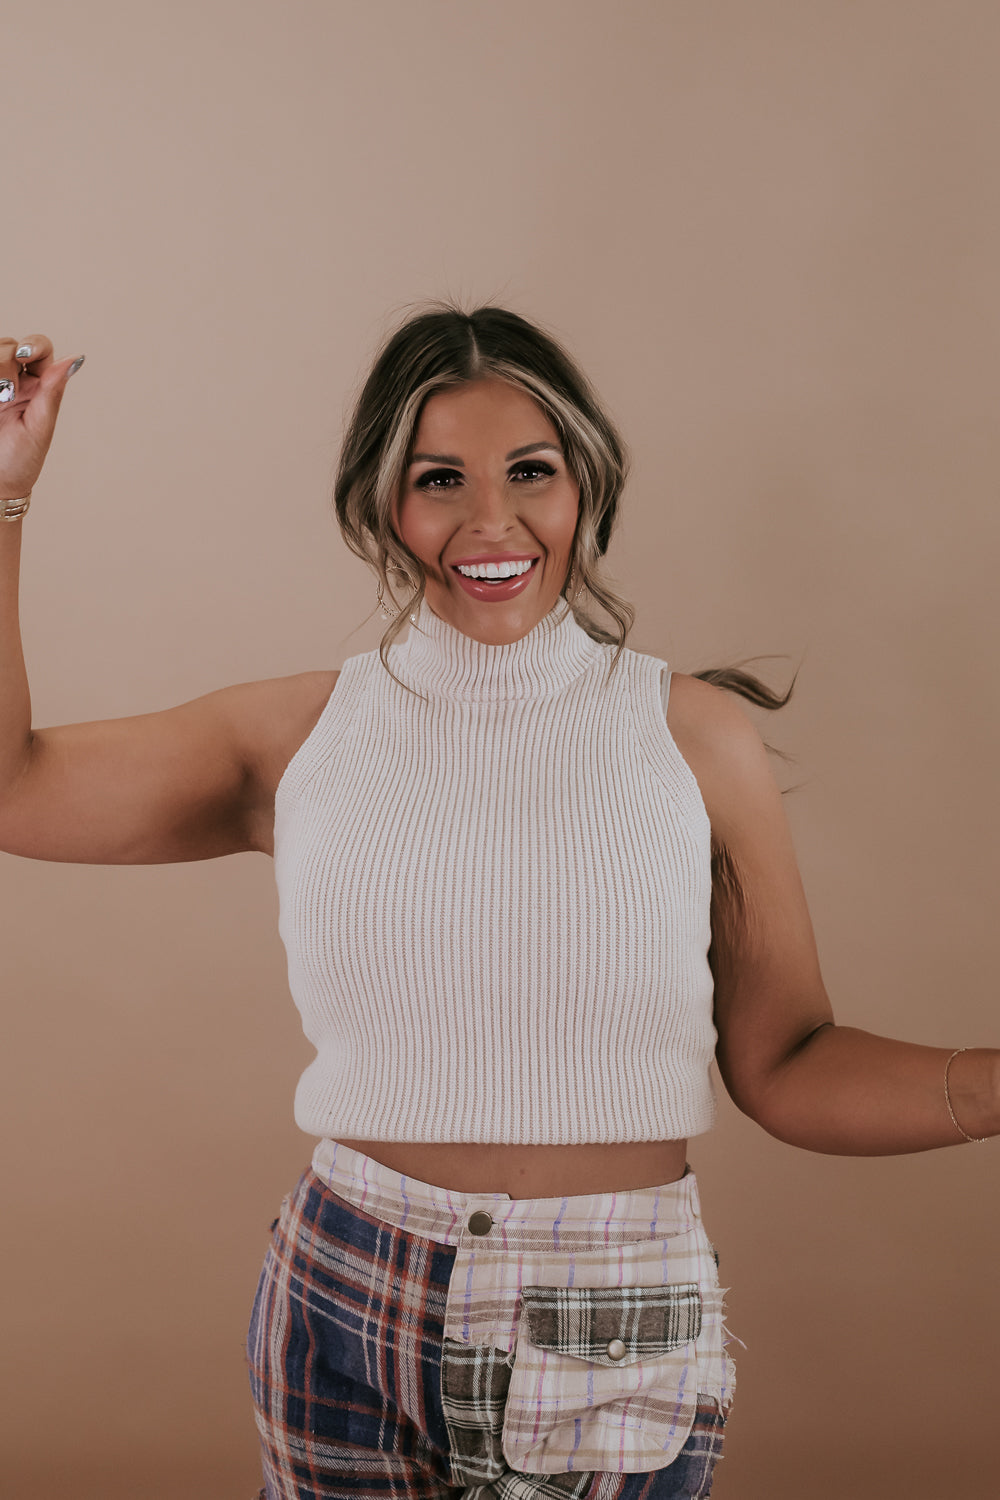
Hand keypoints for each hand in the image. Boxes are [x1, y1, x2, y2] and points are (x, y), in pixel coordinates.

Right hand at [0, 335, 82, 502]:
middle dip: (5, 363)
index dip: (33, 345)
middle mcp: (15, 380)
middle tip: (6, 392)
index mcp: (39, 387)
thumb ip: (52, 392)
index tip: (24, 356)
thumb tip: (75, 358)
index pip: (40, 349)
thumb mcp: (39, 427)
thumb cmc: (20, 461)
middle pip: (9, 346)